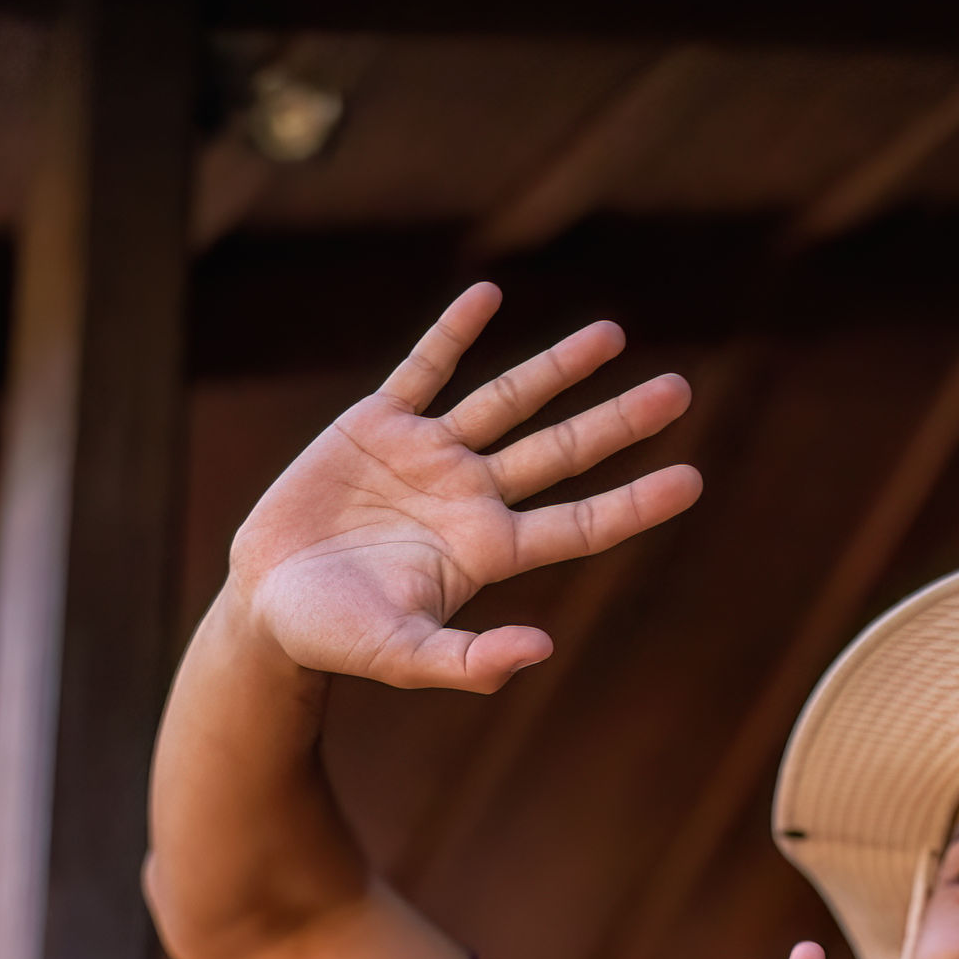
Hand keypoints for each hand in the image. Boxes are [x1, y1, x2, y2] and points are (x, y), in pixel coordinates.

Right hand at [229, 282, 702, 692]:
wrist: (266, 604)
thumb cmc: (337, 638)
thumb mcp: (402, 657)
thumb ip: (468, 661)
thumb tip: (541, 651)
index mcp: (486, 550)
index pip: (579, 524)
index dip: (635, 503)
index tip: (692, 480)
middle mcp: (470, 496)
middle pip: (561, 451)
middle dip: (619, 421)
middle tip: (681, 390)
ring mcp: (428, 455)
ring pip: (507, 401)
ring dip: (558, 368)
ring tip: (613, 335)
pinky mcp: (376, 425)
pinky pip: (424, 369)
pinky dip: (453, 333)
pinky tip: (488, 297)